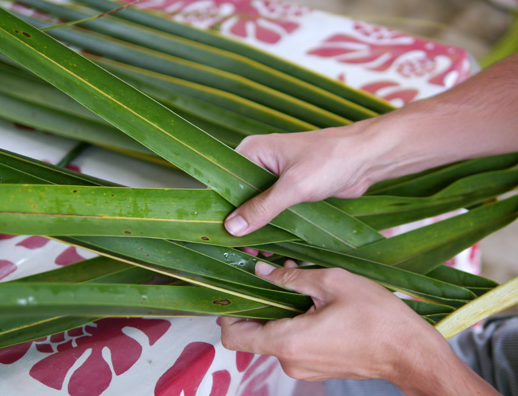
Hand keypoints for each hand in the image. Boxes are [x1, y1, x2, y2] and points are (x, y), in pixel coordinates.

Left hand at [221, 262, 500, 395]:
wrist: (410, 352)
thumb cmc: (377, 316)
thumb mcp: (333, 283)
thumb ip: (291, 277)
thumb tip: (262, 270)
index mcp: (287, 341)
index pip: (233, 336)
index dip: (227, 312)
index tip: (234, 289)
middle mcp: (289, 361)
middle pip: (251, 335)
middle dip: (255, 304)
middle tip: (267, 275)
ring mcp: (302, 369)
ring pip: (272, 337)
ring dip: (277, 310)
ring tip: (297, 283)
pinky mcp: (315, 368)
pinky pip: (291, 344)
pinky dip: (292, 322)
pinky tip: (310, 302)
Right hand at [224, 127, 377, 236]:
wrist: (367, 158)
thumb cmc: (330, 161)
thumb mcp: (294, 186)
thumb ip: (262, 207)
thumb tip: (232, 228)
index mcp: (252, 151)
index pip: (224, 182)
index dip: (221, 208)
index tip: (219, 235)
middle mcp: (259, 162)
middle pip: (237, 196)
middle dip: (239, 224)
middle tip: (241, 251)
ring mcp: (274, 176)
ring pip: (255, 206)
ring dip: (255, 229)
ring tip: (255, 255)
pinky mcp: (289, 189)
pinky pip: (272, 210)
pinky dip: (270, 227)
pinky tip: (270, 248)